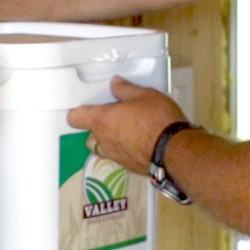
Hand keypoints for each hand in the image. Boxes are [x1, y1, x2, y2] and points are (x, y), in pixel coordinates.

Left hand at [67, 78, 189, 175]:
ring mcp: (116, 155)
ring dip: (109, 141)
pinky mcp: (128, 166)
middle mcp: (105, 140)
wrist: (174, 150)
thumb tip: (116, 84)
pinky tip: (139, 142)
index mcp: (103, 120)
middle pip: (89, 136)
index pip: (76, 118)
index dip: (78, 113)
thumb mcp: (144, 95)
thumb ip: (126, 89)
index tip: (85, 108)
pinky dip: (124, 150)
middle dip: (96, 128)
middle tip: (112, 118)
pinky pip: (119, 157)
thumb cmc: (158, 122)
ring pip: (103, 149)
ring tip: (126, 131)